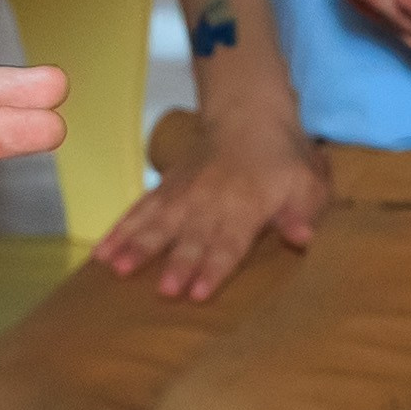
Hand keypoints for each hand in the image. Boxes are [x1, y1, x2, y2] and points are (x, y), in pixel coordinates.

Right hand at [94, 118, 328, 294]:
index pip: (228, 244)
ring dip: (137, 246)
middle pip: (190, 238)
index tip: (198, 293)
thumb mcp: (308, 185)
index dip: (213, 269)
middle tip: (164, 291)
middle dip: (177, 264)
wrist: (249, 116)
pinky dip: (119, 229)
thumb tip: (305, 238)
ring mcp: (182, 195)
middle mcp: (209, 203)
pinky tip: (101, 253)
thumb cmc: (283, 162)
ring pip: (157, 222)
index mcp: (245, 207)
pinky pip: (139, 210)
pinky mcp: (165, 189)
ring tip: (117, 268)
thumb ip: (304, 213)